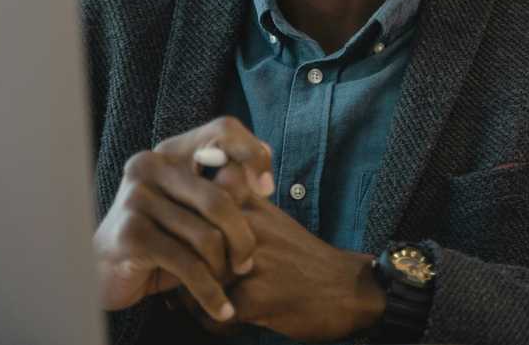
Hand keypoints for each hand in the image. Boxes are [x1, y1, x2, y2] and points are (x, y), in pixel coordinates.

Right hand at [92, 116, 274, 321]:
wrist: (108, 271)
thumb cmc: (163, 237)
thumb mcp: (195, 208)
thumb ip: (225, 187)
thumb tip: (263, 172)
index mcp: (171, 151)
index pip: (222, 129)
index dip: (252, 154)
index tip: (266, 189)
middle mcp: (150, 165)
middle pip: (221, 198)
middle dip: (243, 237)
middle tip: (247, 261)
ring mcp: (137, 198)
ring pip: (207, 235)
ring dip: (224, 267)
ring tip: (229, 281)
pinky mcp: (131, 233)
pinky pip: (188, 265)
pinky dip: (210, 291)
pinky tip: (221, 307)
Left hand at [179, 195, 385, 341]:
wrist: (348, 287)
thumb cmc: (301, 256)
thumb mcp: (268, 217)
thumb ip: (231, 207)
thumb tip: (181, 216)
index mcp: (248, 203)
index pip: (190, 210)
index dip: (181, 234)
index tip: (183, 248)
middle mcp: (247, 226)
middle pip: (187, 248)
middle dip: (181, 271)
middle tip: (185, 285)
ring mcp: (252, 262)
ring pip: (195, 282)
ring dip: (194, 300)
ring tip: (209, 303)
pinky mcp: (257, 296)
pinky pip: (214, 314)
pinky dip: (216, 324)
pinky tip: (232, 322)